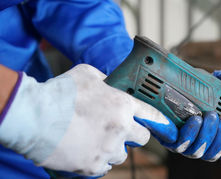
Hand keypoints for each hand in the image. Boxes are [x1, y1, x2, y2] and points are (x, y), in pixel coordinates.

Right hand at [0, 64, 175, 176]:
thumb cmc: (60, 92)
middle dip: (134, 134)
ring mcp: (107, 149)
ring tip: (97, 139)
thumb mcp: (88, 74)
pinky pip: (105, 167)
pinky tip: (87, 149)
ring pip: (122, 154)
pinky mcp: (92, 166)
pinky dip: (99, 160)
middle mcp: (120, 128)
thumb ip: (107, 81)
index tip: (165, 126)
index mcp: (122, 104)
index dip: (160, 121)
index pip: (153, 116)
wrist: (33, 117)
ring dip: (114, 147)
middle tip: (120, 130)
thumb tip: (112, 84)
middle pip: (142, 138)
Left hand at [137, 69, 220, 161]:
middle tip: (220, 117)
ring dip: (205, 135)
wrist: (165, 87)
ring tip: (207, 116)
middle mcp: (196, 144)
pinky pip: (179, 144)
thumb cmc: (192, 91)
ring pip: (197, 151)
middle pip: (211, 153)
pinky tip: (195, 120)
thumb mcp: (211, 83)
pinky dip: (189, 133)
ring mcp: (182, 144)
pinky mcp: (167, 139)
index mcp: (209, 138)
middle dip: (219, 137)